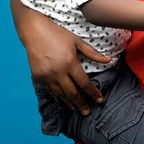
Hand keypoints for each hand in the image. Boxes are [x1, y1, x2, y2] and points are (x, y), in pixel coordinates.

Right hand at [11, 0, 109, 114]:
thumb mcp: (77, 41)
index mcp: (70, 63)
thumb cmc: (58, 34)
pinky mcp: (38, 77)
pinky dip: (58, 97)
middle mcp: (58, 72)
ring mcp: (47, 76)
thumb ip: (93, 53)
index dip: (93, 93)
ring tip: (77, 110)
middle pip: (73, 93)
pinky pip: (50, 91)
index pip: (84, 83)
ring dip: (70, 103)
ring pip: (60, 95)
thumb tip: (109, 60)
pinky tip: (63, 101)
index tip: (100, 100)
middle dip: (82, 104)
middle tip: (88, 112)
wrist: (34, 31)